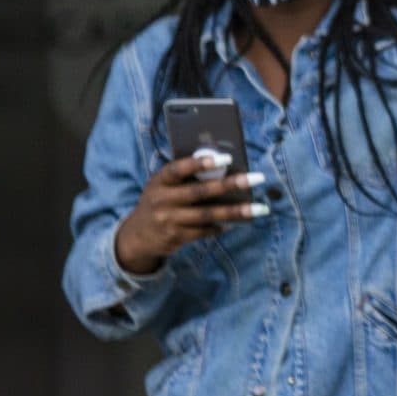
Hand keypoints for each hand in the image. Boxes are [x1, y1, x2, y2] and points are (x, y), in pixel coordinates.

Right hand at [113, 154, 267, 275]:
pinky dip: (221, 226)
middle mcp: (162, 200)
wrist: (137, 236)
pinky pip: (204, 231)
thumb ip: (186, 178)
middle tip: (256, 178)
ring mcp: (168, 220)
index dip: (200, 163)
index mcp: (159, 181)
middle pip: (200, 192)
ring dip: (236, 211)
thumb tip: (224, 169)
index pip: (178, 169)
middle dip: (230, 184)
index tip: (226, 158)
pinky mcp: (175, 237)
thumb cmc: (160, 201)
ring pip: (207, 215)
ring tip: (259, 208)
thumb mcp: (163, 186)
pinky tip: (235, 223)